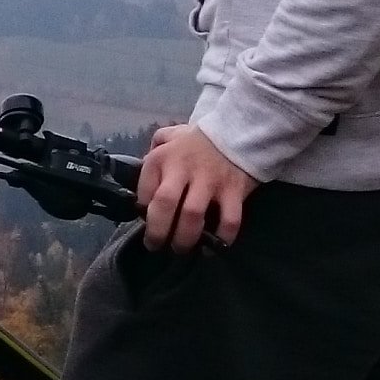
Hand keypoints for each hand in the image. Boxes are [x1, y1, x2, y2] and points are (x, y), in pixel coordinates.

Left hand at [137, 124, 258, 253]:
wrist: (237, 130)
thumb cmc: (195, 141)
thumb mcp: (167, 137)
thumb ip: (150, 155)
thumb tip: (142, 181)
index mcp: (162, 158)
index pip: (144, 192)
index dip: (143, 213)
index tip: (147, 223)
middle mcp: (183, 169)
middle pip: (165, 204)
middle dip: (157, 232)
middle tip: (156, 247)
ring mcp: (210, 180)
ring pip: (193, 215)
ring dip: (185, 238)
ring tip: (181, 249)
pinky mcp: (235, 190)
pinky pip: (230, 219)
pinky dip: (223, 237)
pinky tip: (215, 247)